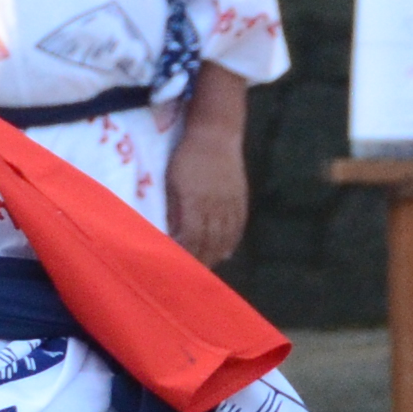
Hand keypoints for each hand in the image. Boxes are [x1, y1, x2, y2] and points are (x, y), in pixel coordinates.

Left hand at [164, 117, 250, 264]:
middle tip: (191, 277)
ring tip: (207, 270)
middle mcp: (216, 205)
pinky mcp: (241, 198)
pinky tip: (225, 253)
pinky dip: (231, 242)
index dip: (186, 255)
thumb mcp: (172, 180)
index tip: (178, 268)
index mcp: (196, 201)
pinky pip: (238, 226)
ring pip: (225, 237)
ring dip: (215, 256)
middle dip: (200, 262)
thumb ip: (173, 208)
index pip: (192, 237)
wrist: (216, 134)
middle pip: (210, 242)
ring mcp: (231, 202)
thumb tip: (171, 234)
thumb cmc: (186, 156)